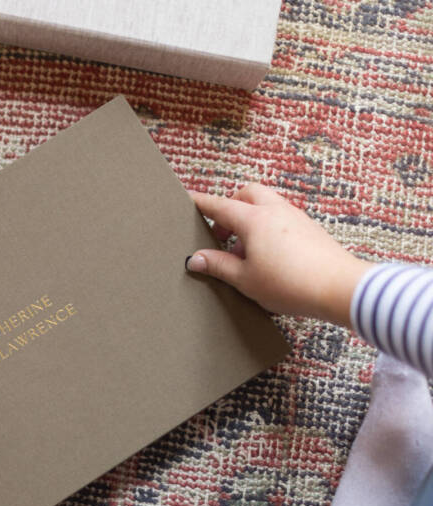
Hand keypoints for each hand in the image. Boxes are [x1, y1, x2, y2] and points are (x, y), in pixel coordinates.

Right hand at [187, 183, 373, 327]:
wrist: (339, 289)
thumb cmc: (291, 284)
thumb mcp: (245, 279)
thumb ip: (218, 265)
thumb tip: (195, 258)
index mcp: (255, 220)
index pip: (220, 205)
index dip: (201, 203)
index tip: (188, 199)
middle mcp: (276, 211)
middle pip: (247, 193)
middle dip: (230, 205)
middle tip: (221, 231)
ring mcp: (296, 218)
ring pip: (266, 204)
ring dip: (249, 219)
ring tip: (243, 251)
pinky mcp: (309, 229)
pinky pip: (281, 218)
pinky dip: (267, 227)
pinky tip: (266, 256)